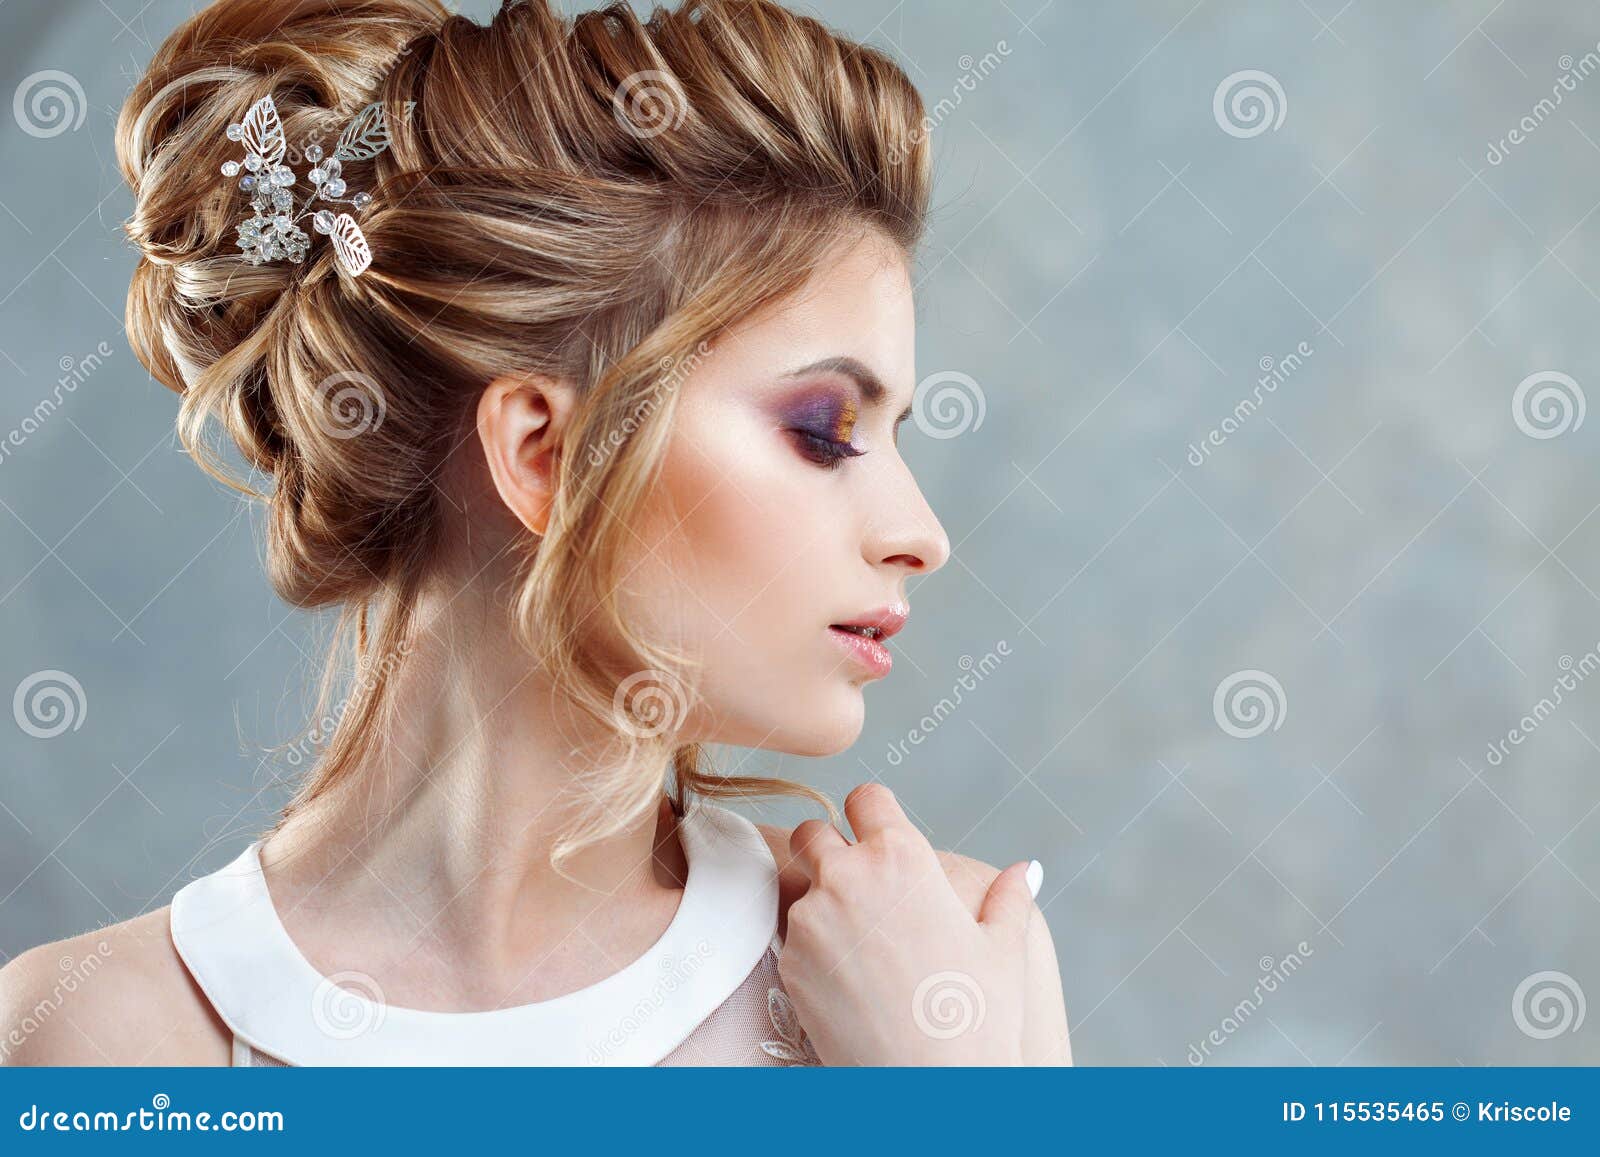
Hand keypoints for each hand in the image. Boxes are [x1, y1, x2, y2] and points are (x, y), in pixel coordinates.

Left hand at [775, 783, 1039, 1064]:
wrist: (934, 1091)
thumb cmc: (979, 1018)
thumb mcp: (1003, 950)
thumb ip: (1010, 898)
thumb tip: (1028, 870)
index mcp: (902, 857)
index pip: (867, 798)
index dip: (873, 813)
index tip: (879, 833)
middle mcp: (848, 877)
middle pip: (813, 833)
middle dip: (828, 849)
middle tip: (855, 883)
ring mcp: (811, 921)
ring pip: (799, 890)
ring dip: (819, 904)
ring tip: (858, 945)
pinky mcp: (791, 965)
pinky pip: (792, 941)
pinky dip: (811, 950)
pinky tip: (845, 980)